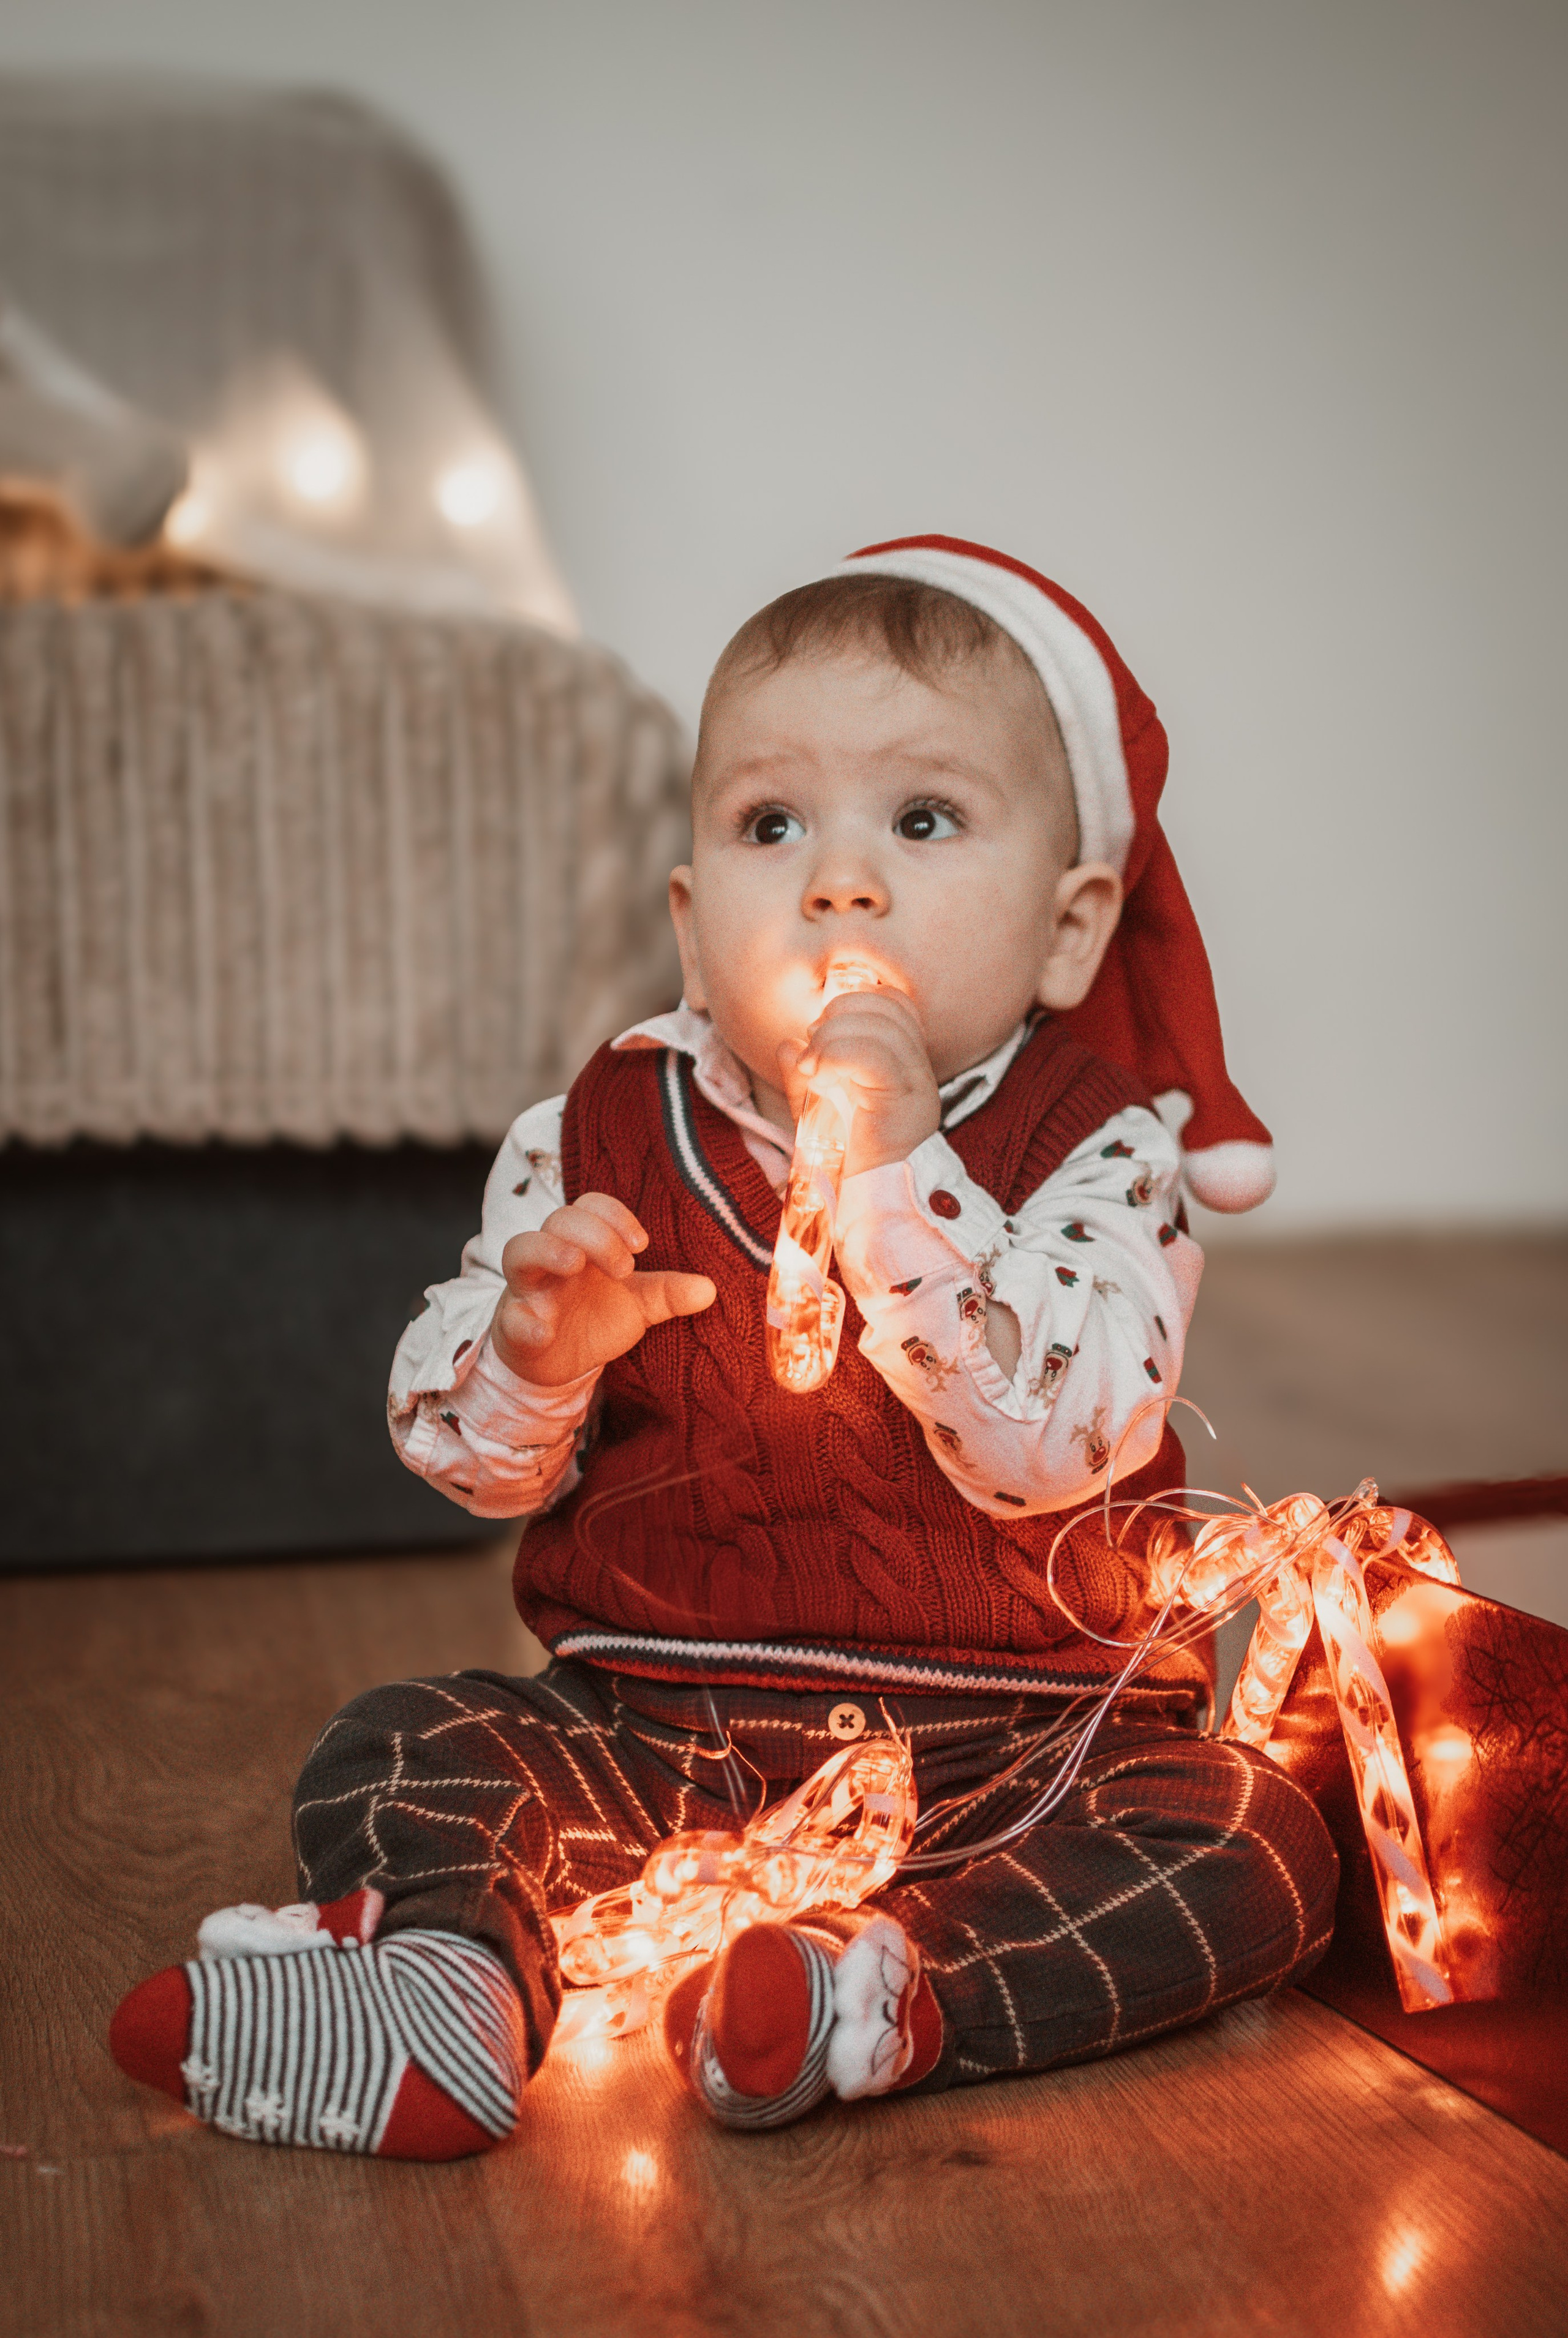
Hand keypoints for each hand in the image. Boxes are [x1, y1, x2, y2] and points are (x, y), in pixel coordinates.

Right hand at [492, 1195, 714, 1384]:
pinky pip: (510, 1318)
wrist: (559, 1364)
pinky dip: (524, 1321)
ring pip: (519, 1251)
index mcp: (583, 1246)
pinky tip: (544, 1330)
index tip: (642, 1243)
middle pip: (558, 1220)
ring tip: (574, 1263)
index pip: (589, 1206)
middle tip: (624, 1267)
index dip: (614, 1215)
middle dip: (593, 1234)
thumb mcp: (638, 1306)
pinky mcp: (513, 1327)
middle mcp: (551, 1259)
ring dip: (547, 1250)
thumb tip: (711, 1288)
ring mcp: (527, 1290)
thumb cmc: (594, 1320)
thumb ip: (669, 1293)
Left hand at [779, 989, 940, 1176]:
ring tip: (811, 1068)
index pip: (895, 1004)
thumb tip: (786, 1043)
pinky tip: (816, 1076)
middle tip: (813, 1052)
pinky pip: (873, 1055)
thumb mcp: (819, 1113)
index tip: (819, 1034)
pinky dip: (835, 1055)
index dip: (855, 1002)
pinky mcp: (903, 1102)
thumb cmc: (849, 1167)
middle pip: (887, 1005)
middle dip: (837, 1015)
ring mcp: (915, 1085)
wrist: (871, 1209)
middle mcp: (917, 1070)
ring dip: (831, 1037)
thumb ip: (806, 1077)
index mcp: (904, 1067)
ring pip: (879, 1025)